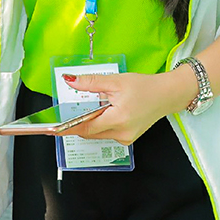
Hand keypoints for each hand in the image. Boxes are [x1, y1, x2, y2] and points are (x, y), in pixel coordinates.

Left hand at [58, 67, 193, 146]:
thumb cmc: (145, 87)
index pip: (85, 127)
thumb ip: (91, 82)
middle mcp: (122, 133)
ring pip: (98, 133)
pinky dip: (102, 124)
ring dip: (92, 122)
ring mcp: (126, 138)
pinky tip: (108, 111)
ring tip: (101, 105)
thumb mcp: (116, 81)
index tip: (51, 129)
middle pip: (90, 131)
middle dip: (80, 122)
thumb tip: (70, 81)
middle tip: (70, 112)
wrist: (167, 95)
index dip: (66, 128)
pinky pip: (107, 133)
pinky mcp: (128, 138)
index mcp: (118, 119)